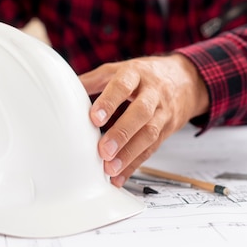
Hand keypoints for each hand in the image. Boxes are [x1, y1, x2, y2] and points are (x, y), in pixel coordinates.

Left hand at [79, 54, 208, 186]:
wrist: (184, 79)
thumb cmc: (144, 76)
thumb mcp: (120, 70)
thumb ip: (93, 81)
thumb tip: (63, 91)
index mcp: (136, 74)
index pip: (123, 86)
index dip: (109, 101)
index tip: (94, 118)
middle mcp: (153, 93)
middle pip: (141, 112)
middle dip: (122, 132)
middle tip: (104, 150)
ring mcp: (163, 112)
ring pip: (150, 133)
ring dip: (129, 154)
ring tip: (110, 169)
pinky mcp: (167, 130)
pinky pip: (152, 149)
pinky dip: (135, 164)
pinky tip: (120, 176)